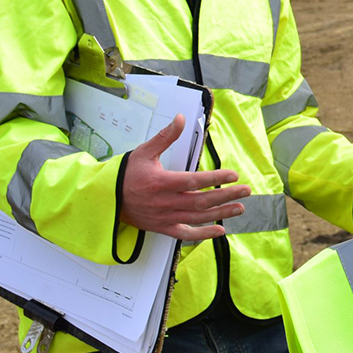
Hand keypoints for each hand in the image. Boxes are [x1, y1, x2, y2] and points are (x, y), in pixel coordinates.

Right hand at [120, 114, 248, 240]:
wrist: (106, 198)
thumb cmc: (126, 174)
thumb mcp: (144, 151)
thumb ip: (165, 136)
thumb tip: (180, 118)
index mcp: (163, 182)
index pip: (195, 181)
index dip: (216, 178)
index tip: (234, 175)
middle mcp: (166, 202)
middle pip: (202, 201)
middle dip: (227, 195)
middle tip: (246, 191)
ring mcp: (165, 217)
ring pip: (198, 217)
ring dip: (221, 213)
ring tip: (240, 208)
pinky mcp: (162, 228)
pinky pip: (185, 234)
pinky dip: (203, 234)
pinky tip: (219, 230)